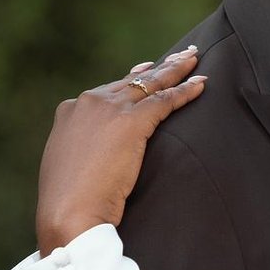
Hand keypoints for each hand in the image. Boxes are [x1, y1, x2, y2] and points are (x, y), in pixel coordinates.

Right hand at [36, 49, 206, 253]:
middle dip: (158, 68)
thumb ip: (84, 149)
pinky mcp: (131, 121)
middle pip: (131, 81)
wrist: (68, 213)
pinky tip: (201, 86)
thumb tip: (97, 155)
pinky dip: (185, 92)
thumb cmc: (68, 202)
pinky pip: (165, 100)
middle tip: (179, 56)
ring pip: (150, 84)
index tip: (146, 71)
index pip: (108, 91)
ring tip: (193, 59)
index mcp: (70, 111)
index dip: (131, 82)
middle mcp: (88, 102)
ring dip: (176, 71)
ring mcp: (110, 109)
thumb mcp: (70, 166)